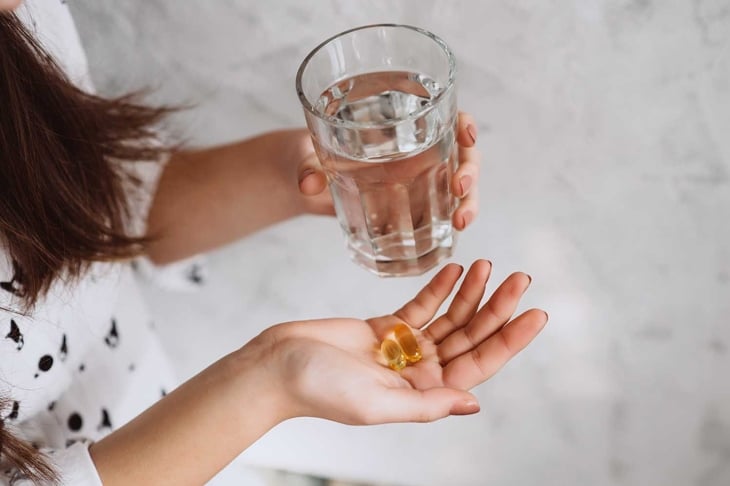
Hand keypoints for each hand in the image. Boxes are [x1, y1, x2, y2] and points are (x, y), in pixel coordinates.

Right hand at [255, 260, 546, 424]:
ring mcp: (403, 348)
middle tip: (521, 278)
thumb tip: (473, 404)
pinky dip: (439, 287)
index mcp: (423, 394)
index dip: (509, 340)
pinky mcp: (383, 327)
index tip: (535, 313)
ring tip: (489, 265)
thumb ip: (426, 404)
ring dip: (471, 292)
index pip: (478, 365)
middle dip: (497, 308)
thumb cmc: (319, 390)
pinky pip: (420, 305)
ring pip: (449, 317)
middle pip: (469, 336)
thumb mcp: (377, 404)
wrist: (276, 365)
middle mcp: (419, 372)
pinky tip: (457, 268)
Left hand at [294, 112, 481, 229]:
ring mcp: (417, 178)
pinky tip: (448, 242)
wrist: (302, 178)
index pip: (444, 114)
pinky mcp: (409, 206)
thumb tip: (309, 183)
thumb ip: (307, 166)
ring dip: (467, 203)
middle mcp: (415, 149)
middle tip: (460, 189)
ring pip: (458, 185)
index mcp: (397, 123)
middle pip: (460, 153)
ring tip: (460, 222)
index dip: (464, 122)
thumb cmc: (306, 153)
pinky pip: (438, 214)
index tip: (466, 135)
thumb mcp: (304, 155)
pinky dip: (448, 227)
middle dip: (469, 171)